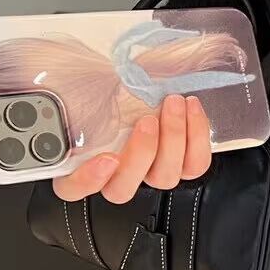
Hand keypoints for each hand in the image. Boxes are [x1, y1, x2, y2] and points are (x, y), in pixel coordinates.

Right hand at [52, 94, 211, 202]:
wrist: (163, 82)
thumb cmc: (125, 82)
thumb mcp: (101, 83)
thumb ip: (88, 91)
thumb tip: (86, 80)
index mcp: (82, 160)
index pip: (73, 187)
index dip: (88, 180)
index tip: (107, 158)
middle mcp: (116, 174)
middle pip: (123, 189)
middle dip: (141, 153)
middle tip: (148, 120)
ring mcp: (151, 173)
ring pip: (163, 179)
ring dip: (173, 139)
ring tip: (174, 103)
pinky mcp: (183, 166)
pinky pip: (194, 165)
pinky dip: (197, 137)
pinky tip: (191, 108)